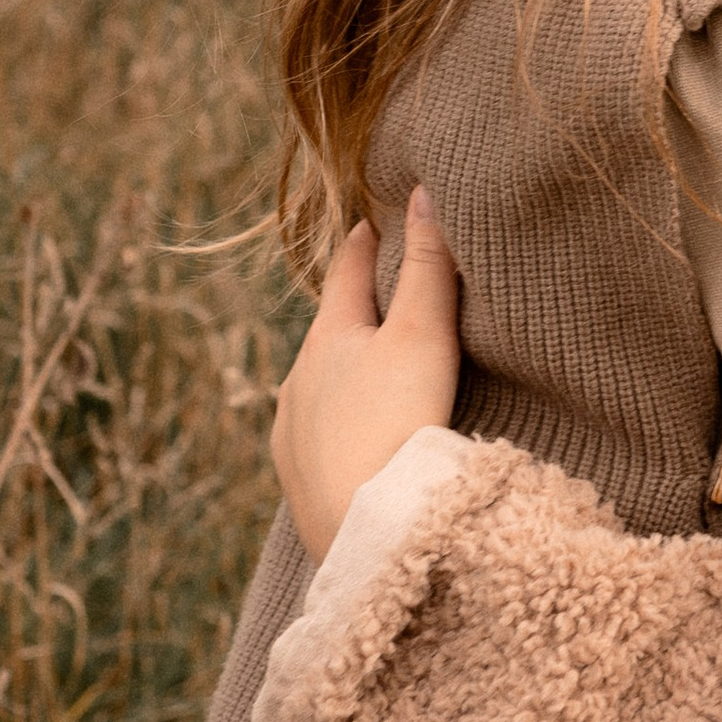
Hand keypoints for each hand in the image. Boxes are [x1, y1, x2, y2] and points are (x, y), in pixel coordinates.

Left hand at [271, 189, 462, 564]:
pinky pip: (314, 435)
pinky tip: (348, 434)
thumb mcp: (423, 335)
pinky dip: (335, 422)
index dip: (365, 244)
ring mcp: (292, 432)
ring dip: (341, 371)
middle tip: (377, 293)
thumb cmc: (399, 423)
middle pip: (328, 331)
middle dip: (352, 311)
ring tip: (367, 369)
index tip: (374, 221)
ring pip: (316, 385)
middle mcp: (298, 380)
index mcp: (327, 338)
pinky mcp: (297, 479)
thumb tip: (422, 191)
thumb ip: (429, 265)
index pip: (346, 273)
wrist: (366, 530)